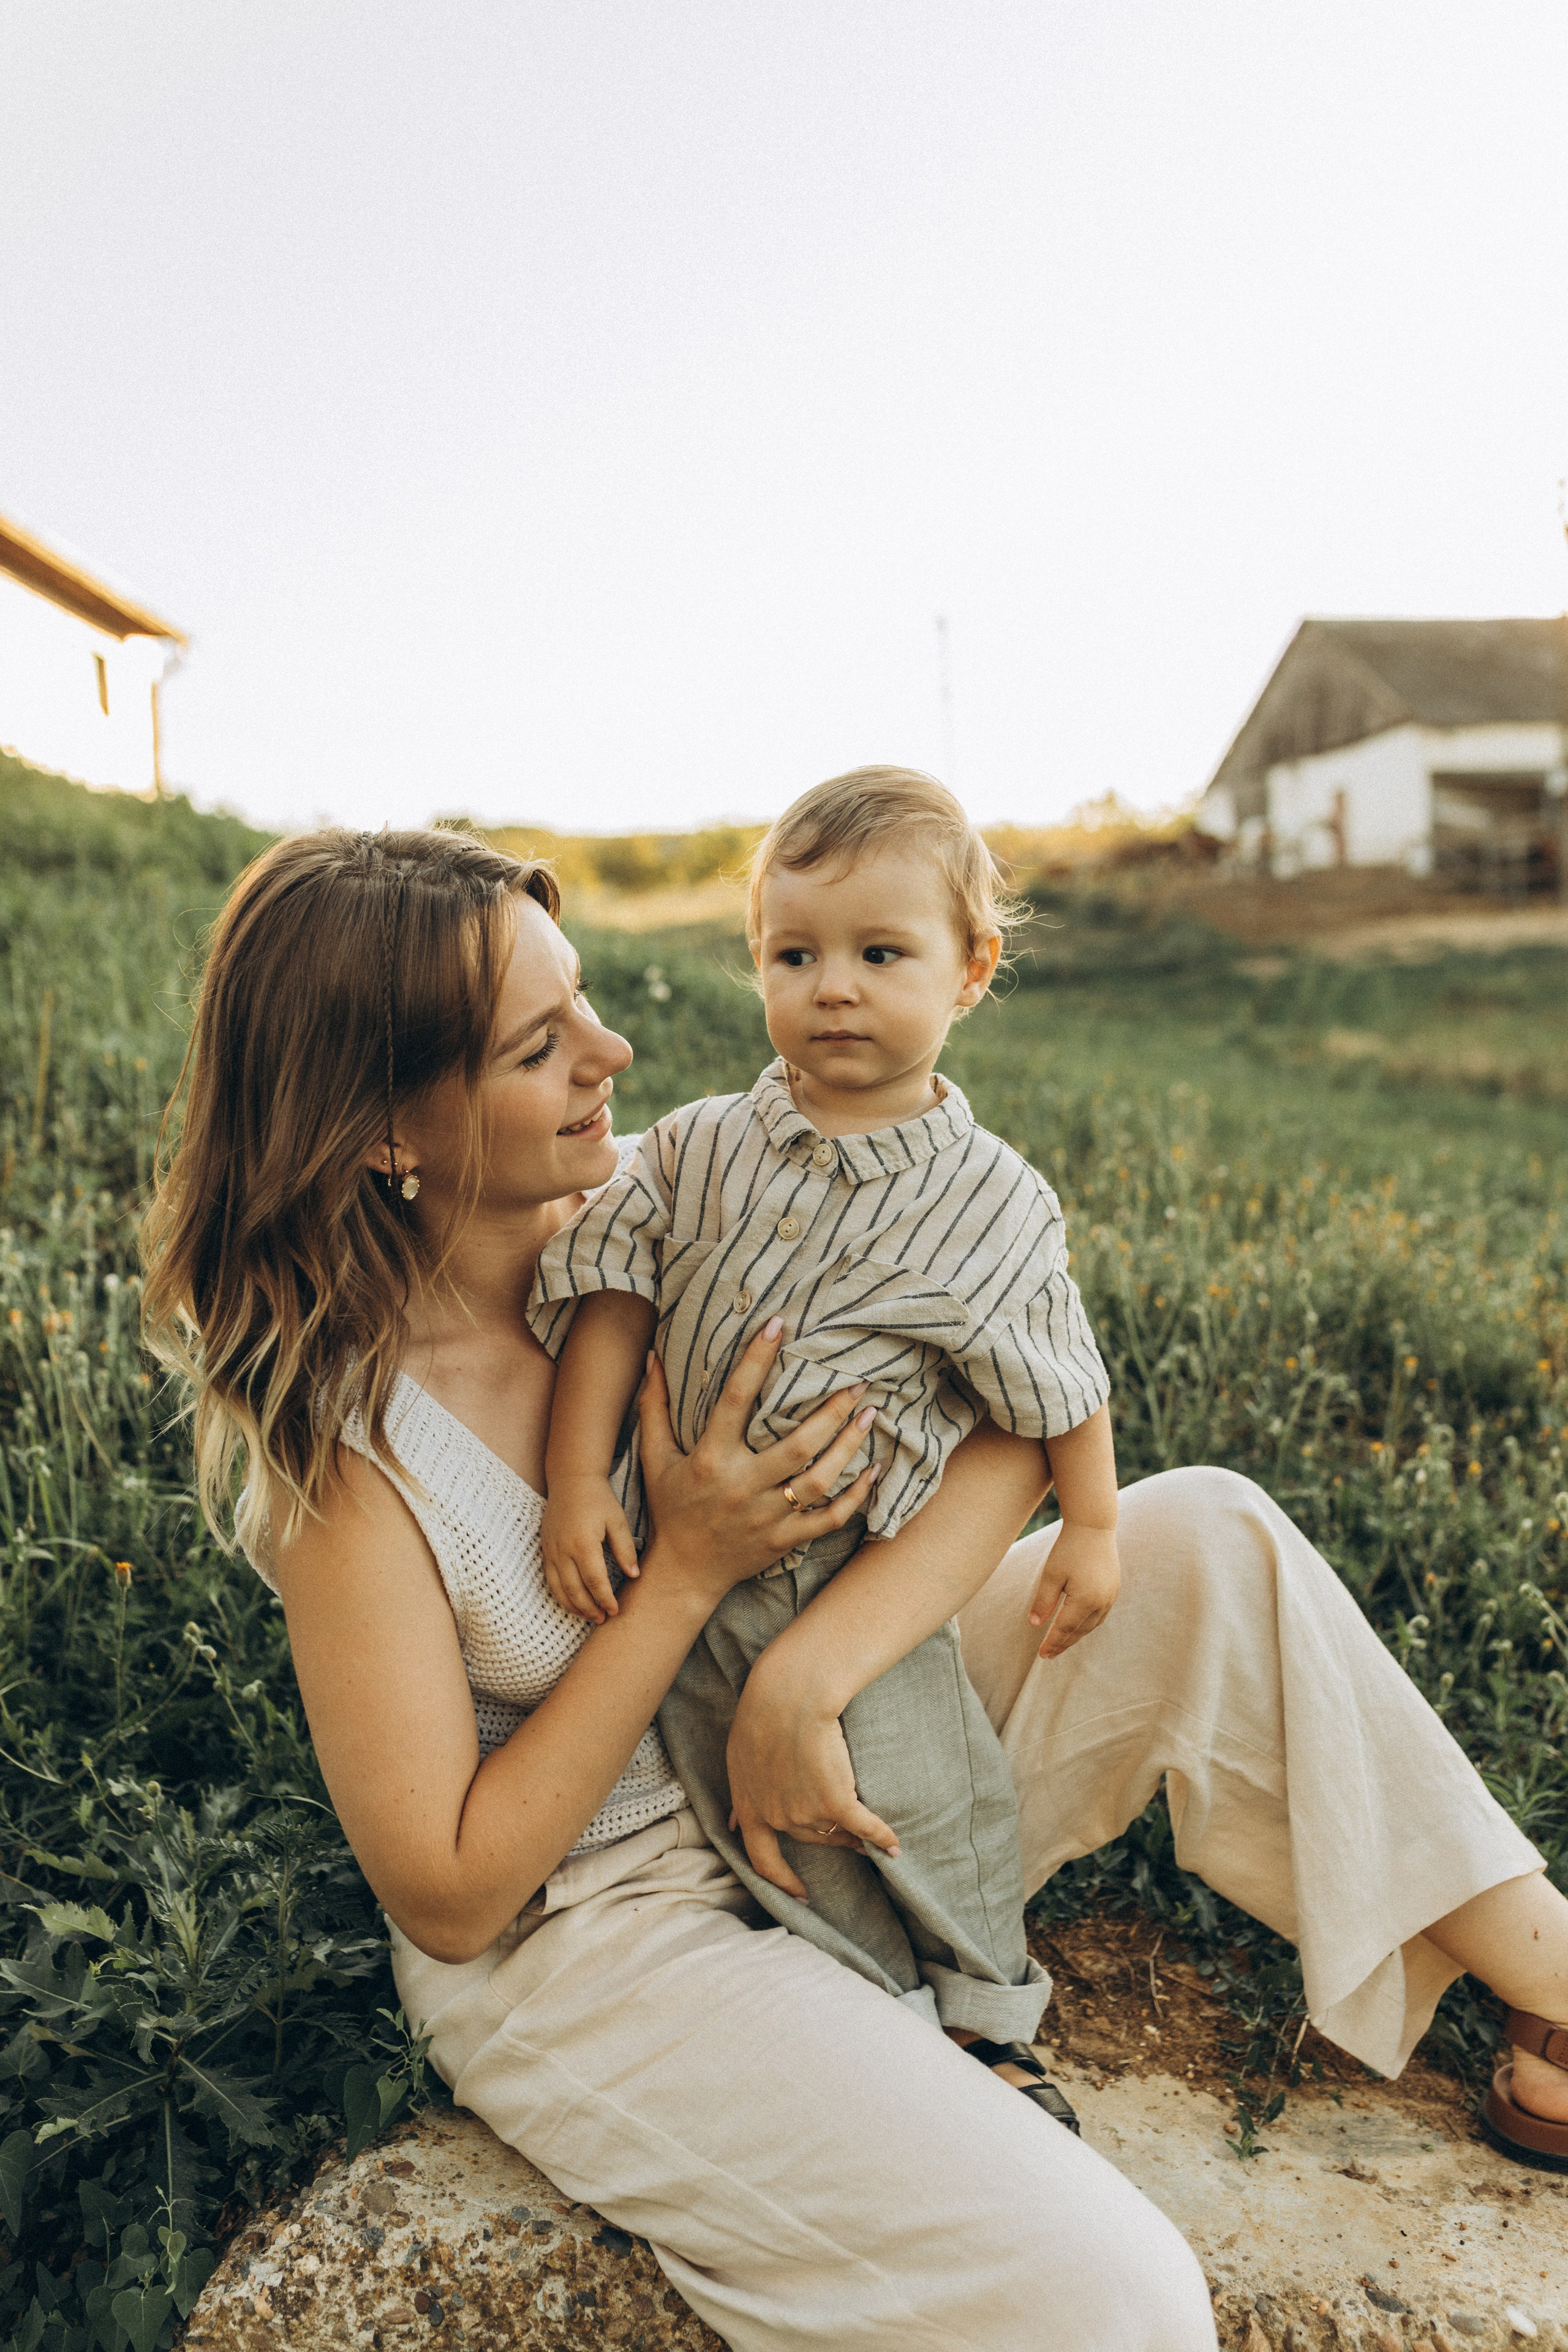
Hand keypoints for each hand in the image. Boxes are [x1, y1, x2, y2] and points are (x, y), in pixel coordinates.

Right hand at [542, 1473, 638, 1624]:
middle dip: (589, 1609)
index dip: (605, 1599)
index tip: (615, 1611)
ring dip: (573, 1606)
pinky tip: (572, 1601)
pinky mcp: (545, 1549)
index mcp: (584, 1543)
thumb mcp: (618, 1521)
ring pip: (559, 1589)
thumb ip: (625, 1549)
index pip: (595, 1581)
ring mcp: (551, 1550)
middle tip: (602, 1620)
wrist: (571, 1480)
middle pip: (574, 1590)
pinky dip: (560, 1594)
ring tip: (588, 1616)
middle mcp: (563, 1550)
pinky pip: (549, 1579)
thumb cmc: (598, 1499)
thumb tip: (635, 1576)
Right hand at [637, 1318, 879, 1604]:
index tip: (778, 1324)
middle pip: (796, 1445)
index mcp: (709, 1460)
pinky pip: (828, 1519)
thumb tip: (653, 1357)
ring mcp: (765, 1517)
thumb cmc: (671, 1508)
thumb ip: (654, 1407)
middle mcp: (740, 1487)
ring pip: (818, 1480)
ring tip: (869, 1415)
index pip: (735, 1400)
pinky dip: (855, 1497)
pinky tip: (874, 1471)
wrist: (683, 1575)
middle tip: (857, 1382)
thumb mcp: (655, 1458)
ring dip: (848, 1447)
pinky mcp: (784, 1540)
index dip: (755, 1360)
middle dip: (830, 1411)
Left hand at [726, 1678, 898, 1901]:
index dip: (781, 1881)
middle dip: (828, 1840)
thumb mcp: (738, 1759)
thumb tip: (732, 1823)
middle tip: (847, 1843)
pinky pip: (864, 1827)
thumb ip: (743, 1793)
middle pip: (809, 1838)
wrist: (789, 1697)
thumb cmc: (760, 1716)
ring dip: (852, 1835)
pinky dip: (881, 1838)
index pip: (762, 1860)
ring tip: (866, 1835)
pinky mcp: (835, 1801)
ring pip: (834, 1829)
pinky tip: (894, 1849)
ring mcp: (806, 1812)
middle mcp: (777, 1818)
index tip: (798, 1894)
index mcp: (749, 1808)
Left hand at [1028, 1521, 1119, 1659]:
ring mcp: (1110, 1596)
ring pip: (1091, 1625)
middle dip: (1063, 1643)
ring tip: (1061, 1643)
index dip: (1052, 1643)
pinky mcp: (1114, 1589)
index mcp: (1085, 1600)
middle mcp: (1101, 1602)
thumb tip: (1034, 1625)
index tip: (1042, 1655)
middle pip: (1080, 1631)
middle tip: (1049, 1655)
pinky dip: (1087, 1624)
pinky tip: (1078, 1625)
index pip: (1065, 1629)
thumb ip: (1043, 1602)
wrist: (1094, 1526)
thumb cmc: (1069, 1548)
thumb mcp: (1051, 1574)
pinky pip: (1100, 1615)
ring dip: (1076, 1636)